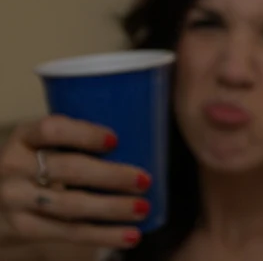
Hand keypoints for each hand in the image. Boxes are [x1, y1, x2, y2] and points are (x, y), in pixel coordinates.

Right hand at [0, 115, 151, 248]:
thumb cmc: (35, 165)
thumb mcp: (42, 146)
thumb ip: (75, 140)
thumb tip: (141, 141)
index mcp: (25, 137)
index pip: (52, 129)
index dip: (85, 134)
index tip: (116, 140)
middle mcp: (14, 166)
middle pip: (68, 170)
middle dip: (111, 176)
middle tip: (145, 180)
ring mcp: (15, 199)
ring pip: (71, 205)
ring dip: (112, 208)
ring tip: (143, 209)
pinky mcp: (23, 227)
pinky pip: (68, 232)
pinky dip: (103, 235)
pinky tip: (131, 236)